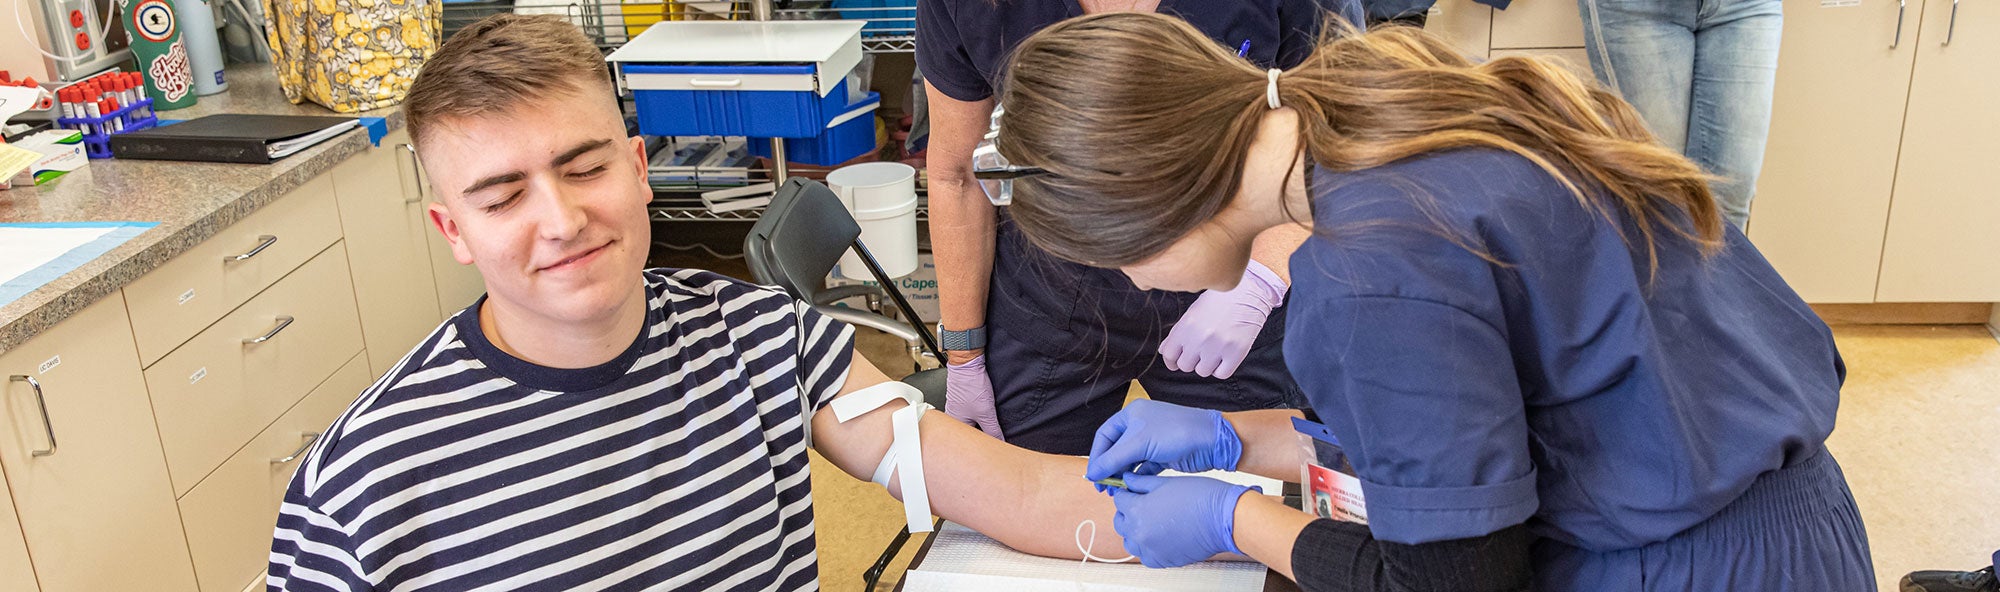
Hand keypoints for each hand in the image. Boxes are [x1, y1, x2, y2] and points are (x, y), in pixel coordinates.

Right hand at [945, 354, 1003, 439]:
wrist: (967, 363)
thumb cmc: (971, 385)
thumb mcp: (986, 413)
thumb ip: (993, 430)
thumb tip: (999, 441)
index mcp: (955, 424)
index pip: (971, 440)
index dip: (984, 441)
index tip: (995, 440)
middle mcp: (953, 416)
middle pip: (971, 430)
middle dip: (983, 430)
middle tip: (994, 427)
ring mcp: (957, 406)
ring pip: (972, 420)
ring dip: (982, 419)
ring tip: (989, 413)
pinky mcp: (962, 398)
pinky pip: (972, 410)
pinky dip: (979, 410)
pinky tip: (985, 405)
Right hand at [1085, 399, 1242, 487]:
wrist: (1213, 441)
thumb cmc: (1177, 432)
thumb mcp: (1139, 444)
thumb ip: (1113, 459)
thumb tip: (1092, 474)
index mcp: (1132, 414)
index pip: (1104, 436)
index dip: (1096, 456)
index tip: (1093, 476)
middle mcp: (1140, 425)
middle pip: (1115, 450)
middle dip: (1108, 469)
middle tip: (1104, 489)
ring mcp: (1152, 441)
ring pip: (1129, 461)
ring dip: (1121, 476)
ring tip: (1116, 492)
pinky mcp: (1163, 456)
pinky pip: (1143, 468)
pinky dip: (1136, 478)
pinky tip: (1132, 488)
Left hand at [1111, 473, 1257, 567]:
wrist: (1223, 519)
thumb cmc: (1201, 499)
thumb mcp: (1166, 482)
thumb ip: (1141, 483)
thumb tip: (1128, 480)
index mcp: (1137, 510)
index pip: (1119, 500)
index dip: (1126, 492)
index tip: (1132, 491)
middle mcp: (1139, 532)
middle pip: (1120, 521)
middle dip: (1128, 512)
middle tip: (1142, 504)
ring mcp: (1149, 549)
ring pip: (1130, 540)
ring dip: (1135, 531)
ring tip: (1151, 521)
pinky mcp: (1161, 560)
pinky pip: (1144, 555)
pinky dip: (1147, 546)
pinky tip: (1158, 536)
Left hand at [1158, 260, 1286, 378]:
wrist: (1249, 292)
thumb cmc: (1220, 300)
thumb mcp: (1194, 312)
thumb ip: (1177, 333)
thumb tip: (1164, 350)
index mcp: (1186, 326)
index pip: (1169, 354)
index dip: (1171, 360)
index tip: (1176, 361)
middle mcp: (1200, 338)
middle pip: (1185, 366)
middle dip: (1191, 360)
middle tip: (1200, 350)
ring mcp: (1218, 347)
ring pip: (1203, 371)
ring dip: (1207, 364)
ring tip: (1215, 350)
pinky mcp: (1236, 353)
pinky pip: (1221, 374)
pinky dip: (1222, 368)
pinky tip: (1225, 356)